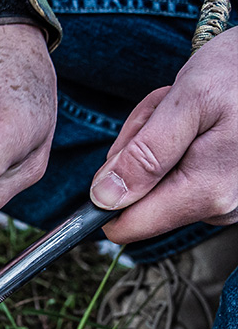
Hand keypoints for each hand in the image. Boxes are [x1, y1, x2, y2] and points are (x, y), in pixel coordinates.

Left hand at [90, 27, 237, 242]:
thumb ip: (143, 155)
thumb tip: (104, 198)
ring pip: (156, 183)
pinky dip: (175, 144)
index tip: (124, 152)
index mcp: (205, 191)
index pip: (127, 225)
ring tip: (186, 111)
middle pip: (139, 199)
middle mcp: (218, 207)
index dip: (108, 193)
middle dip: (137, 154)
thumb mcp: (187, 103)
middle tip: (165, 115)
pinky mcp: (227, 188)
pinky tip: (198, 120)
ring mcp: (225, 200)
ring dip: (156, 144)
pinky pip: (179, 174)